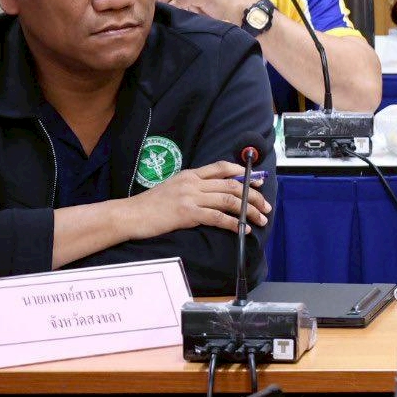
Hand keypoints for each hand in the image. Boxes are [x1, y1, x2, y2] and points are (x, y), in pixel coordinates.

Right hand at [123, 162, 270, 240]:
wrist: (129, 215)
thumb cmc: (150, 205)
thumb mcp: (173, 188)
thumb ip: (193, 187)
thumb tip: (215, 192)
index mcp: (190, 174)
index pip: (222, 167)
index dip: (243, 173)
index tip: (258, 181)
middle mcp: (193, 183)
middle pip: (232, 185)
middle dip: (253, 195)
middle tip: (266, 205)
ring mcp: (190, 197)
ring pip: (229, 201)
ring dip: (249, 210)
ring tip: (261, 219)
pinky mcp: (188, 213)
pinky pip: (218, 217)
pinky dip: (234, 223)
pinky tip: (244, 229)